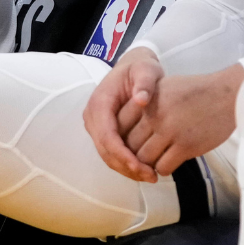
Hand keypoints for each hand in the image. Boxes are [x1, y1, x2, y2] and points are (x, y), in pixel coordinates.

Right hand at [83, 51, 165, 181]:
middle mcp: (93, 117)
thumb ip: (145, 83)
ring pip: (107, 155)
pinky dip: (125, 164)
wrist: (132, 67)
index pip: (107, 136)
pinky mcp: (103, 131)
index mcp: (100, 103)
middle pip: (105, 150)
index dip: (122, 154)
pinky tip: (143, 170)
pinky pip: (111, 152)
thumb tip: (141, 100)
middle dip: (126, 167)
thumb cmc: (140, 68)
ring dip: (126, 169)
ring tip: (150, 176)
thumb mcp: (146, 69)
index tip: (140, 166)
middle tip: (150, 177)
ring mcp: (96, 126)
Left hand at [125, 66, 243, 177]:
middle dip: (133, 155)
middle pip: (130, 146)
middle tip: (140, 160)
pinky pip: (163, 167)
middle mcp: (155, 115)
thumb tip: (125, 128)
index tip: (128, 144)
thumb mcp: (165, 88)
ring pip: (143, 160)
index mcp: (147, 100)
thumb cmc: (197, 92)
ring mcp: (170, 131)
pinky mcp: (186, 146)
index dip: (121, 139)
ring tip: (155, 162)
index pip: (120, 126)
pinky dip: (163, 169)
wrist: (228, 94)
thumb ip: (145, 105)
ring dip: (147, 165)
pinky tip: (169, 162)